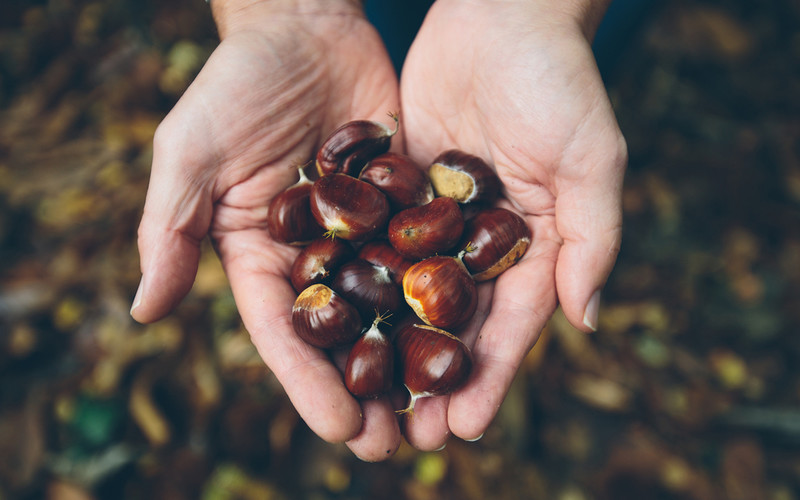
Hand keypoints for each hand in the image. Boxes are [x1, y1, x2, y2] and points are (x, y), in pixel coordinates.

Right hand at [130, 0, 402, 460]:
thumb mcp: (190, 153)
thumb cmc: (236, 85)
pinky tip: (472, 330)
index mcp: (261, 255)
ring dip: (413, 357)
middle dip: (367, 389)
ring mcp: (364, 232)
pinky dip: (446, 291)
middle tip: (396, 443)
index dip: (309, 383)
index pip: (284, 332)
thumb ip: (169, 228)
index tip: (341, 429)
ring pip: (390, 306)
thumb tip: (144, 311)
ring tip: (439, 408)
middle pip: (342, 333)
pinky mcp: (404, 205)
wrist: (302, 27)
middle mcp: (315, 254)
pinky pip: (426, 251)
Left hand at [398, 0, 626, 448]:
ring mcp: (438, 217)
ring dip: (392, 347)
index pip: (511, 324)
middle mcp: (484, 240)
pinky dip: (361, 283)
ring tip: (367, 399)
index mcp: (534, 244)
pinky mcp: (400, 188)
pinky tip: (337, 324)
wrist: (501, 14)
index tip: (463, 427)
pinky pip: (378, 243)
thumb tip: (588, 322)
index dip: (489, 377)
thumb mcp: (592, 160)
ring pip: (411, 294)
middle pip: (457, 323)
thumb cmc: (560, 81)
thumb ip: (593, 239)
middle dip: (435, 379)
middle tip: (407, 435)